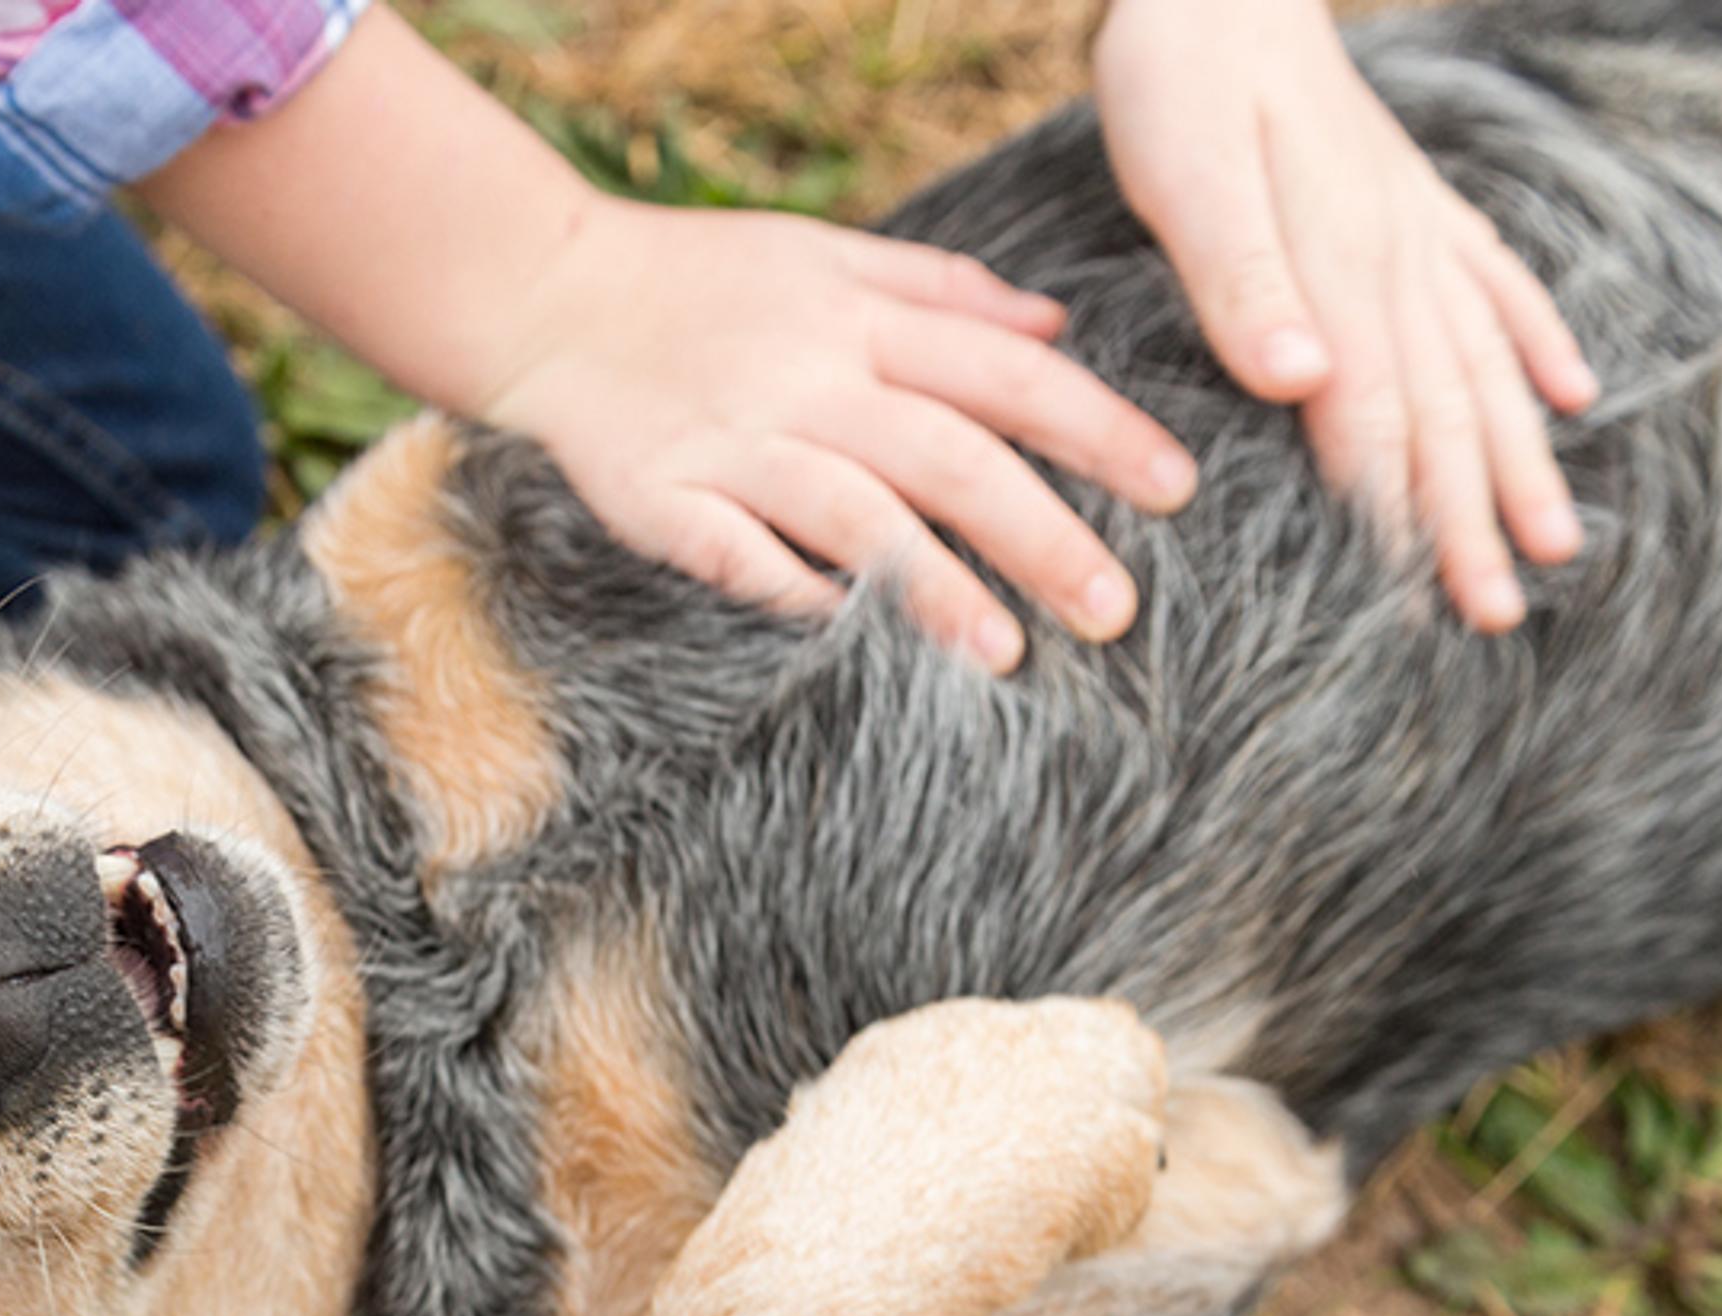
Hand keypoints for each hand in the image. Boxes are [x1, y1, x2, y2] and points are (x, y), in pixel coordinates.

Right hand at [465, 197, 1201, 669]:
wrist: (548, 293)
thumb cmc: (701, 280)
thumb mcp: (827, 253)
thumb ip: (941, 290)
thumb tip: (1054, 322)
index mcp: (862, 318)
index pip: (1006, 373)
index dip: (1096, 429)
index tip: (1173, 490)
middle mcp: (811, 379)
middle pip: (951, 457)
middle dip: (1041, 534)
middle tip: (1116, 611)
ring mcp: (737, 442)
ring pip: (856, 515)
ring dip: (934, 587)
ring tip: (1007, 656)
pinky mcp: (666, 498)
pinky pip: (741, 555)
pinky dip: (796, 594)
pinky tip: (852, 641)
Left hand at [1093, 0, 1596, 628]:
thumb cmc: (1182, 79)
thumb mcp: (1189, 178)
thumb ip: (1243, 283)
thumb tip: (1304, 382)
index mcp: (1344, 268)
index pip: (1381, 419)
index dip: (1403, 515)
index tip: (1424, 603)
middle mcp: (1400, 257)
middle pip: (1447, 411)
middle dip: (1471, 519)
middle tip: (1497, 617)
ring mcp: (1418, 229)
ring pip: (1484, 366)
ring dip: (1518, 458)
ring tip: (1553, 545)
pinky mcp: (1414, 202)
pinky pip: (1496, 287)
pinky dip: (1537, 345)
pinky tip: (1574, 395)